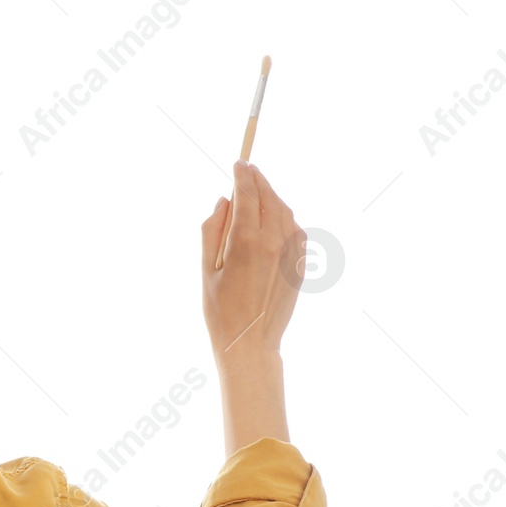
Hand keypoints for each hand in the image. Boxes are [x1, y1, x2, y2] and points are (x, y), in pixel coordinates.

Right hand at [201, 161, 305, 360]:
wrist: (250, 344)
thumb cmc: (220, 311)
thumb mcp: (205, 270)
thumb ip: (212, 230)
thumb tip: (223, 202)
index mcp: (246, 241)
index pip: (248, 193)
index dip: (242, 174)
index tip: (238, 162)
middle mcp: (274, 241)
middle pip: (269, 196)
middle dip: (258, 180)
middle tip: (248, 168)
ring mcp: (291, 252)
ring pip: (284, 210)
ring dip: (271, 197)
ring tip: (257, 192)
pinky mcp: (300, 263)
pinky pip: (294, 229)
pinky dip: (283, 217)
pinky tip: (272, 220)